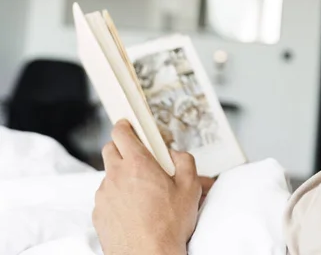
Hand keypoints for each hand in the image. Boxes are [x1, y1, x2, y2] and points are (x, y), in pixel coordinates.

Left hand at [93, 120, 211, 254]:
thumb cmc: (170, 224)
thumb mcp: (190, 188)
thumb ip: (185, 161)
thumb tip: (176, 154)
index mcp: (138, 164)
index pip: (121, 133)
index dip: (125, 126)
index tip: (129, 126)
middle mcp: (116, 176)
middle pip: (110, 149)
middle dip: (122, 148)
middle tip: (139, 159)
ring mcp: (104, 195)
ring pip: (108, 174)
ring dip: (121, 176)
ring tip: (142, 192)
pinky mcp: (98, 213)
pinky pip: (106, 196)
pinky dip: (117, 197)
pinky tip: (134, 210)